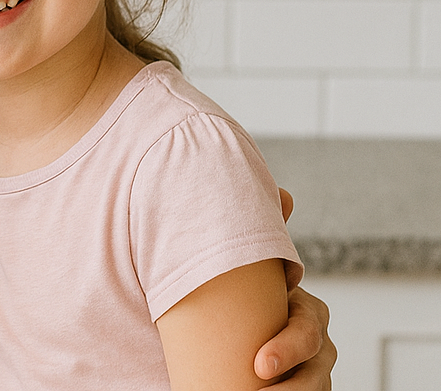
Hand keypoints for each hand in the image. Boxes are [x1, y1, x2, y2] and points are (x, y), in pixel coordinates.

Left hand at [254, 189, 336, 387]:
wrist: (248, 327)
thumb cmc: (257, 293)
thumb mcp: (261, 266)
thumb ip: (270, 233)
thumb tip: (284, 194)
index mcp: (309, 314)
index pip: (306, 333)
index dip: (286, 349)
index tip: (259, 364)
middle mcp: (317, 346)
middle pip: (313, 373)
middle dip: (289, 387)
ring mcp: (312, 373)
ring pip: (311, 390)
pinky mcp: (301, 388)